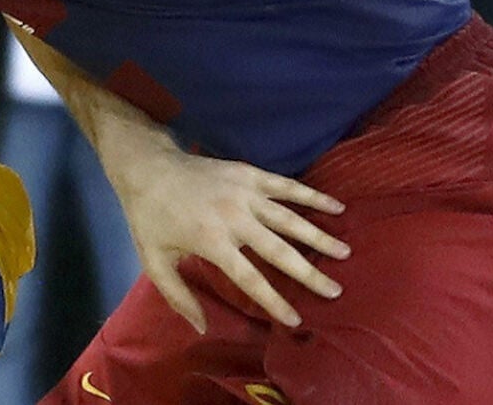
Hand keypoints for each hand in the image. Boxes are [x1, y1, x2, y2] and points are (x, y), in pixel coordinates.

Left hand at [112, 144, 348, 332]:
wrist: (146, 166)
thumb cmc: (149, 217)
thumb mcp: (153, 260)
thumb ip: (177, 295)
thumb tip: (202, 327)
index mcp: (211, 241)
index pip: (250, 278)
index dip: (274, 301)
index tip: (295, 320)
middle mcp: (233, 218)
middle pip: (279, 251)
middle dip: (309, 274)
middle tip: (335, 292)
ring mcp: (244, 193)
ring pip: (290, 218)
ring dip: (319, 236)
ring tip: (345, 253)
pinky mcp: (249, 174)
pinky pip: (287, 186)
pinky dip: (313, 196)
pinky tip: (337, 207)